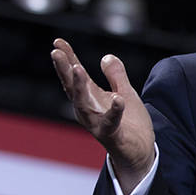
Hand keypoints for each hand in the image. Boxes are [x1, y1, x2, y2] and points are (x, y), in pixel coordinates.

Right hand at [51, 38, 154, 194]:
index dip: (68, 58)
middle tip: (55, 52)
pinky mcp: (112, 135)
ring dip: (79, 87)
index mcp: (91, 98)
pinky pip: (111, 122)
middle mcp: (89, 110)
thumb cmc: (129, 123)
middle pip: (72, 87)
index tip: (58, 42)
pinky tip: (118, 99)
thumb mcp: (125, 93)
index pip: (76, 75)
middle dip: (64, 70)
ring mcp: (97, 123)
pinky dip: (114, 111)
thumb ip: (116, 76)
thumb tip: (106, 57)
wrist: (140, 152)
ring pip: (83, 104)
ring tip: (77, 68)